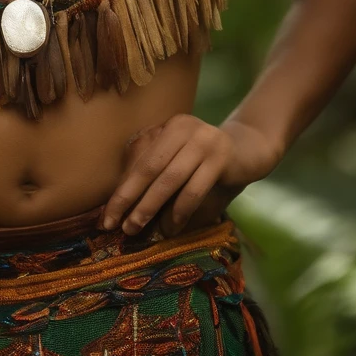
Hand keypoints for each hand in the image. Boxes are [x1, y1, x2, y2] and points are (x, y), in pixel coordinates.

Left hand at [100, 114, 280, 234]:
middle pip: (148, 167)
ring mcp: (203, 140)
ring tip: (135, 228)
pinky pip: (194, 188)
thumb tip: (124, 209)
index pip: (138, 161)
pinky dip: (179, 211)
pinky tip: (171, 228)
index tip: (105, 215)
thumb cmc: (208, 164)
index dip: (121, 188)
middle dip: (128, 197)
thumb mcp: (180, 163)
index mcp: (168, 127)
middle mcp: (182, 128)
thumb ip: (158, 177)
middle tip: (113, 224)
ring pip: (168, 178)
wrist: (250, 152)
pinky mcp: (221, 156)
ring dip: (149, 206)